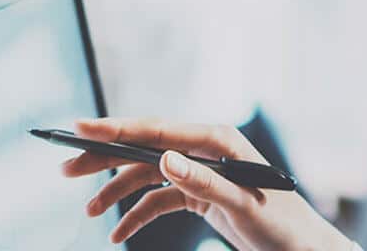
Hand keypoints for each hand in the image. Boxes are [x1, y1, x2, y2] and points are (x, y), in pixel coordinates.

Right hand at [60, 118, 353, 250]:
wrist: (301, 249)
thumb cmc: (281, 224)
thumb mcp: (242, 205)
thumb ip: (203, 182)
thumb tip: (163, 159)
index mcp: (216, 140)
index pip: (156, 130)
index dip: (116, 128)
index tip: (80, 127)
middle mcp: (205, 149)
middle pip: (144, 149)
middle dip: (104, 159)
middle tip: (65, 168)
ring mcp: (201, 171)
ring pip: (146, 175)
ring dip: (116, 192)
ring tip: (87, 211)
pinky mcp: (199, 193)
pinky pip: (159, 199)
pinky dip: (137, 214)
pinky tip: (118, 232)